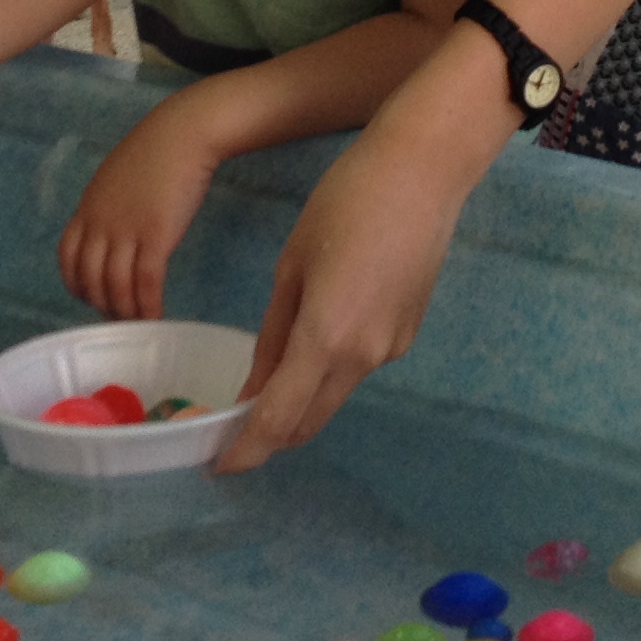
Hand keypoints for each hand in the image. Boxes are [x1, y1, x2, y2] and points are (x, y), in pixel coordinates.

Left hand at [58, 90, 227, 321]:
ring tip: (138, 322)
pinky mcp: (155, 236)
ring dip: (126, 311)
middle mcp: (100, 223)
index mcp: (88, 208)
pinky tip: (156, 316)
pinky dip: (149, 305)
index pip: (67, 257)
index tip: (90, 298)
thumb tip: (113, 231)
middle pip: (90, 278)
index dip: (76, 284)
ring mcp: (126, 231)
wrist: (182, 134)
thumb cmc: (155, 151)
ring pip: (117, 286)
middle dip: (101, 304)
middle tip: (118, 317)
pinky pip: (146, 282)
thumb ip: (108, 206)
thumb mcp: (116, 178)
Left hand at [216, 108, 478, 472]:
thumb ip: (272, 336)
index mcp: (326, 339)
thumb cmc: (344, 204)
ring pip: (334, 395)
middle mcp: (363, 358)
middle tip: (232, 429)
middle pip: (309, 421)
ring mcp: (390, 349)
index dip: (245, 452)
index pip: (278, 420)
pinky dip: (329, 369)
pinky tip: (320, 330)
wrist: (423, 173)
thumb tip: (252, 390)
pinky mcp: (407, 334)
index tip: (216, 466)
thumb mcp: (292, 267)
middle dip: (270, 435)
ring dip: (300, 400)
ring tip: (269, 377)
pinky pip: (357, 366)